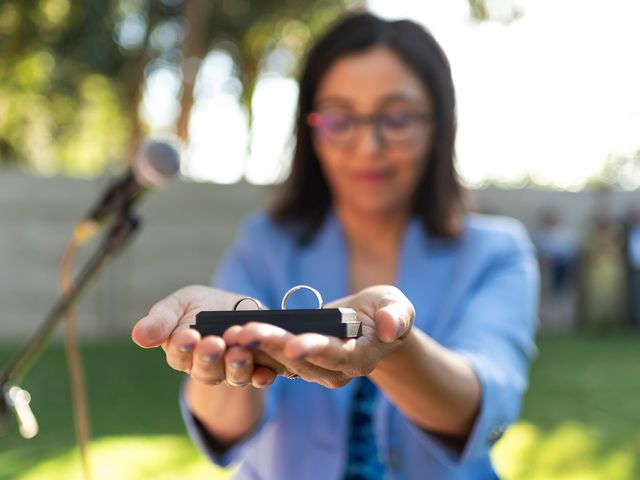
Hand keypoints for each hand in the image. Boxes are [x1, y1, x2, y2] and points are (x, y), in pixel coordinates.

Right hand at [131, 285, 284, 387]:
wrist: (237, 308)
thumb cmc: (200, 306)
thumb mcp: (179, 304)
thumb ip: (161, 320)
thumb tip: (138, 335)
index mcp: (182, 353)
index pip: (178, 355)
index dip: (182, 348)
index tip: (187, 336)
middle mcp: (206, 367)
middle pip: (205, 370)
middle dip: (209, 358)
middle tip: (213, 344)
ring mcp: (232, 370)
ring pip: (233, 376)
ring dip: (236, 367)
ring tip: (239, 353)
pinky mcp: (258, 368)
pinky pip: (260, 378)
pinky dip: (262, 376)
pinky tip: (266, 371)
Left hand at [225, 285, 414, 388]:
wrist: (373, 325)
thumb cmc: (386, 312)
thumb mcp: (398, 307)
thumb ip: (396, 317)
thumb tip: (389, 328)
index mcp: (361, 357)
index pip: (337, 356)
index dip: (315, 349)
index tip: (293, 344)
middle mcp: (337, 370)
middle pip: (302, 360)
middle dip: (273, 346)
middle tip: (245, 334)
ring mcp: (316, 369)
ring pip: (283, 362)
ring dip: (257, 348)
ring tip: (232, 333)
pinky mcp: (300, 362)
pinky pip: (275, 358)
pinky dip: (255, 348)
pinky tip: (233, 335)